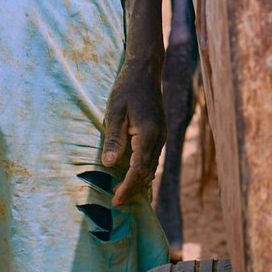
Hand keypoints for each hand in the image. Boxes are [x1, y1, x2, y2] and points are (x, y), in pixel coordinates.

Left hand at [101, 58, 164, 206]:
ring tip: (122, 191)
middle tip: (117, 201)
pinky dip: (143, 169)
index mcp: (148, 134)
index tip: (116, 201)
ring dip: (139, 180)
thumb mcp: (114, 112)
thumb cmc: (126, 89)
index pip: (138, 170)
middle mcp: (159, 138)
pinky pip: (153, 157)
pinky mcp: (160, 131)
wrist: (145, 70)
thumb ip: (113, 139)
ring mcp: (162, 134)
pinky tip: (132, 172)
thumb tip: (108, 165)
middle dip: (133, 189)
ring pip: (152, 166)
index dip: (127, 188)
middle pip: (148, 172)